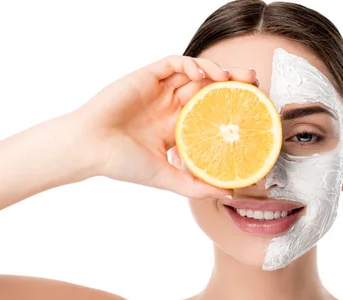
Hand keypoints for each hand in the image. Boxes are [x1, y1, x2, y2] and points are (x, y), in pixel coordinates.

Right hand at [74, 55, 257, 197]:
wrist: (89, 149)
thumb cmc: (121, 164)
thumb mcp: (166, 178)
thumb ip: (196, 186)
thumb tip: (228, 193)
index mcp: (177, 126)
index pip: (211, 111)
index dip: (232, 107)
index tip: (253, 108)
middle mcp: (170, 106)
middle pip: (208, 87)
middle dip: (232, 82)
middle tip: (253, 82)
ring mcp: (159, 90)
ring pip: (194, 72)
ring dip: (215, 70)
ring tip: (232, 77)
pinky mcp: (146, 77)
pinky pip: (172, 63)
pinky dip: (190, 64)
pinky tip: (202, 73)